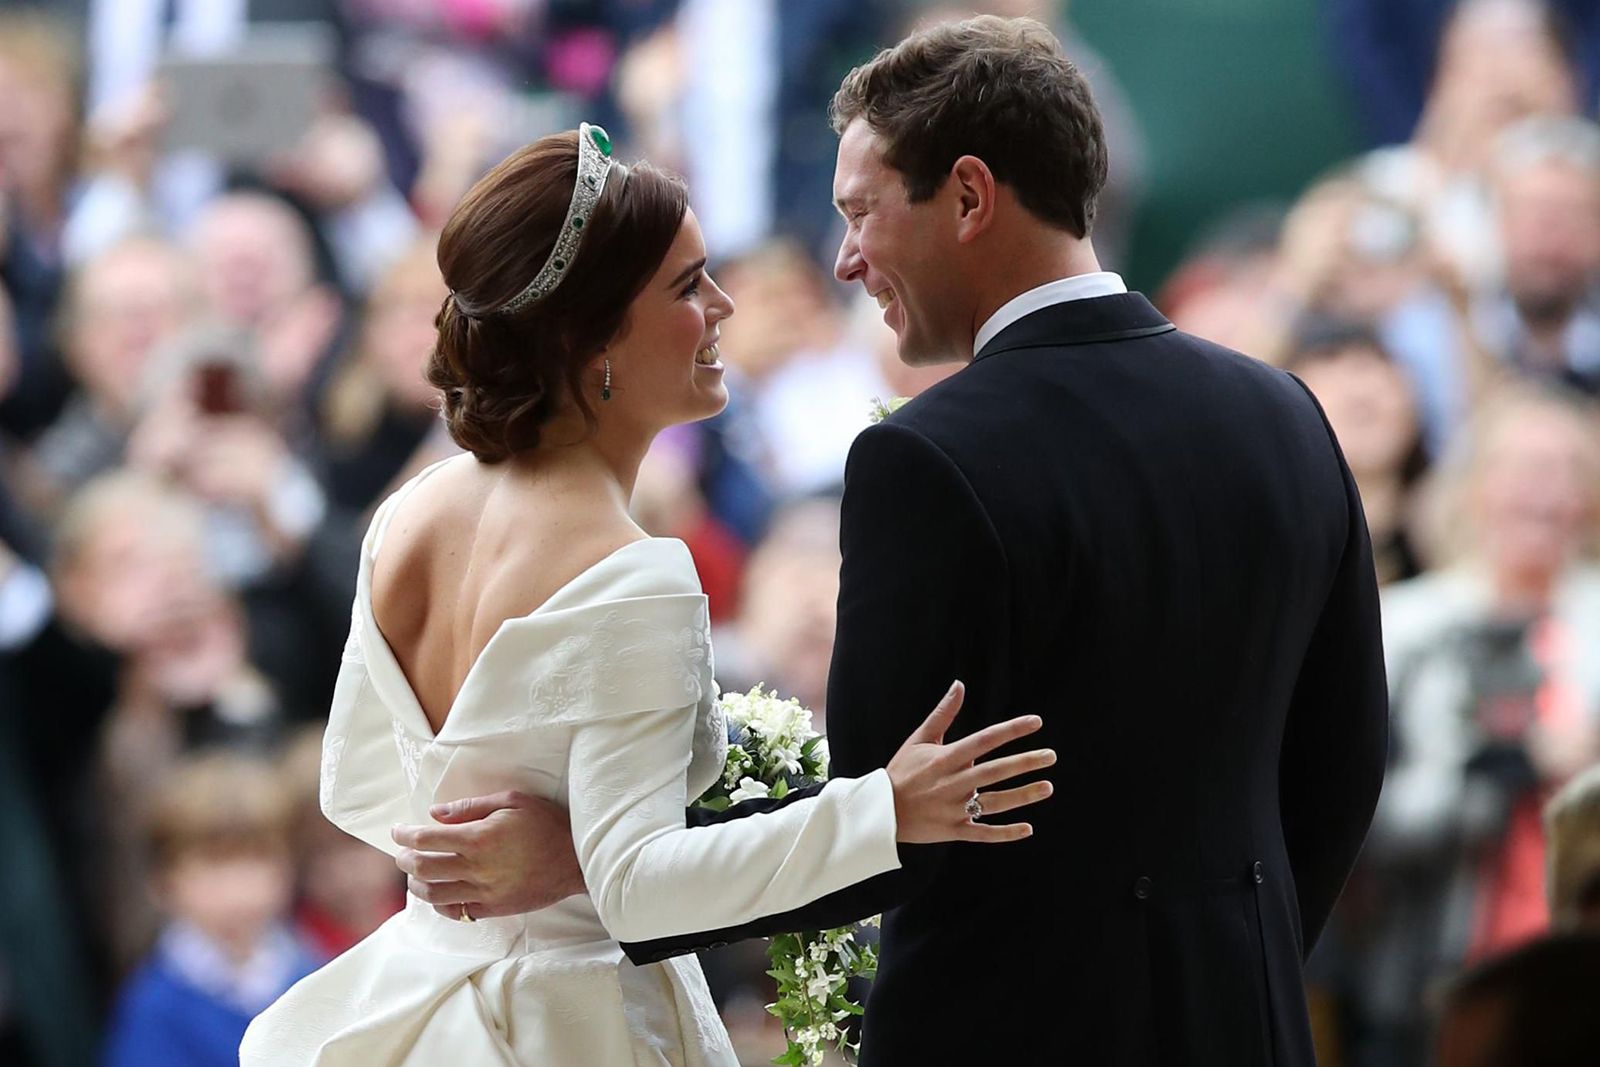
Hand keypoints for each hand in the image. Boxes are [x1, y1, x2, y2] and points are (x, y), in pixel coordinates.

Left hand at [391, 791, 585, 920]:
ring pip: (435, 895)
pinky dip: (441, 903)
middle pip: (424, 869)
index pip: (427, 839)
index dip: (405, 835)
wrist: (577, 860)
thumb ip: (470, 807)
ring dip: (417, 884)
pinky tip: (441, 893)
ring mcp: (486, 892)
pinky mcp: (495, 908)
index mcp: (480, 838)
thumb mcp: (512, 801)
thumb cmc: (547, 824)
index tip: (397, 831)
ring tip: (416, 874)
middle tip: (403, 853)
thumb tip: (435, 813)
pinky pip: (458, 912)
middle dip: (405, 860)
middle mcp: (478, 868)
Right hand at [886, 680, 1054, 843]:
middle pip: (996, 771)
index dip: (1012, 730)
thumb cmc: (901, 771)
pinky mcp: (953, 830)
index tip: (1036, 723)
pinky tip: (1028, 828)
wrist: (880, 811)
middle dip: (1026, 762)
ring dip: (1023, 795)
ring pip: (995, 802)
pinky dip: (1005, 833)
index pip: (985, 740)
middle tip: (1051, 756)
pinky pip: (983, 833)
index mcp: (946, 758)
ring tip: (1047, 786)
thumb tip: (959, 685)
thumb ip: (943, 713)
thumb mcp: (919, 739)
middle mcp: (952, 782)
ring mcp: (954, 808)